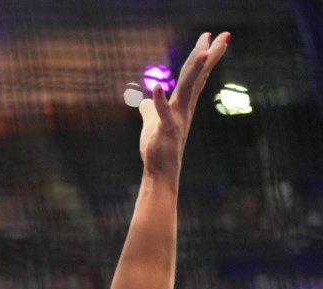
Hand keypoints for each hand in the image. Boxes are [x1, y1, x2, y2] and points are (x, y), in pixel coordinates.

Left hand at [138, 32, 229, 180]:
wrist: (160, 173)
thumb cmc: (158, 149)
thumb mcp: (152, 124)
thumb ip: (151, 110)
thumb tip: (144, 100)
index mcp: (182, 104)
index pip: (195, 75)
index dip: (202, 55)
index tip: (209, 36)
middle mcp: (184, 108)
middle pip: (198, 77)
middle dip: (209, 54)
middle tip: (225, 34)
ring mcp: (177, 119)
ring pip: (187, 90)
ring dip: (193, 71)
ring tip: (202, 52)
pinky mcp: (166, 132)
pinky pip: (164, 114)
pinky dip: (160, 101)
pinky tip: (157, 87)